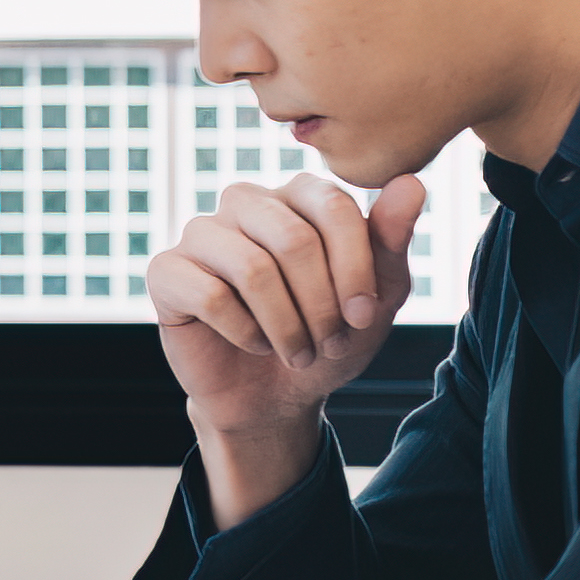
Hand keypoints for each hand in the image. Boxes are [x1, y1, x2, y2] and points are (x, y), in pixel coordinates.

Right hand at [152, 171, 421, 525]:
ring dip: (287, 326)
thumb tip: (412, 183)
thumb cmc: (326, 336)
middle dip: (321, 305)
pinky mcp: (167, 272)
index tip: (365, 316)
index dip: (355, 268)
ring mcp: (202, 233)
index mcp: (297, 195)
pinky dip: (245, 332)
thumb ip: (390, 241)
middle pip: (293, 238)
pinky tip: (254, 344)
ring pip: (252, 269)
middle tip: (332, 342)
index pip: (333, 207)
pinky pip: (210, 295)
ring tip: (298, 352)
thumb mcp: (374, 298)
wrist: (274, 396)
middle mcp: (246, 202)